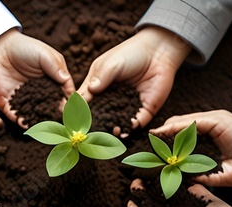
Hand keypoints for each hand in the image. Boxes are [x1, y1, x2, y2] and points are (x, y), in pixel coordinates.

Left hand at [0, 29, 74, 127]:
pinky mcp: (9, 104)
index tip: (72, 109)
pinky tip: (26, 124)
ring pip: (35, 115)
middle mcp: (39, 94)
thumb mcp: (45, 55)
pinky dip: (21, 122)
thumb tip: (70, 89)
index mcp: (51, 82)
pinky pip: (16, 116)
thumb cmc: (24, 48)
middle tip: (60, 120)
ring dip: (40, 121)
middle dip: (55, 115)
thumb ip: (58, 70)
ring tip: (45, 126)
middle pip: (50, 108)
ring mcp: (24, 100)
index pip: (63, 96)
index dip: (68, 103)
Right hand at [77, 26, 191, 136]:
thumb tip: (90, 91)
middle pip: (99, 115)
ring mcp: (126, 105)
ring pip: (116, 122)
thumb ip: (100, 78)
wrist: (158, 51)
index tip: (73, 116)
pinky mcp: (143, 109)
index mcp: (98, 86)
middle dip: (96, 124)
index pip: (85, 101)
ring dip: (113, 129)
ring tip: (113, 130)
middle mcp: (110, 98)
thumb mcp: (111, 63)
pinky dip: (130, 127)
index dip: (78, 109)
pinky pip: (135, 122)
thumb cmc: (131, 53)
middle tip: (93, 130)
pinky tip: (127, 128)